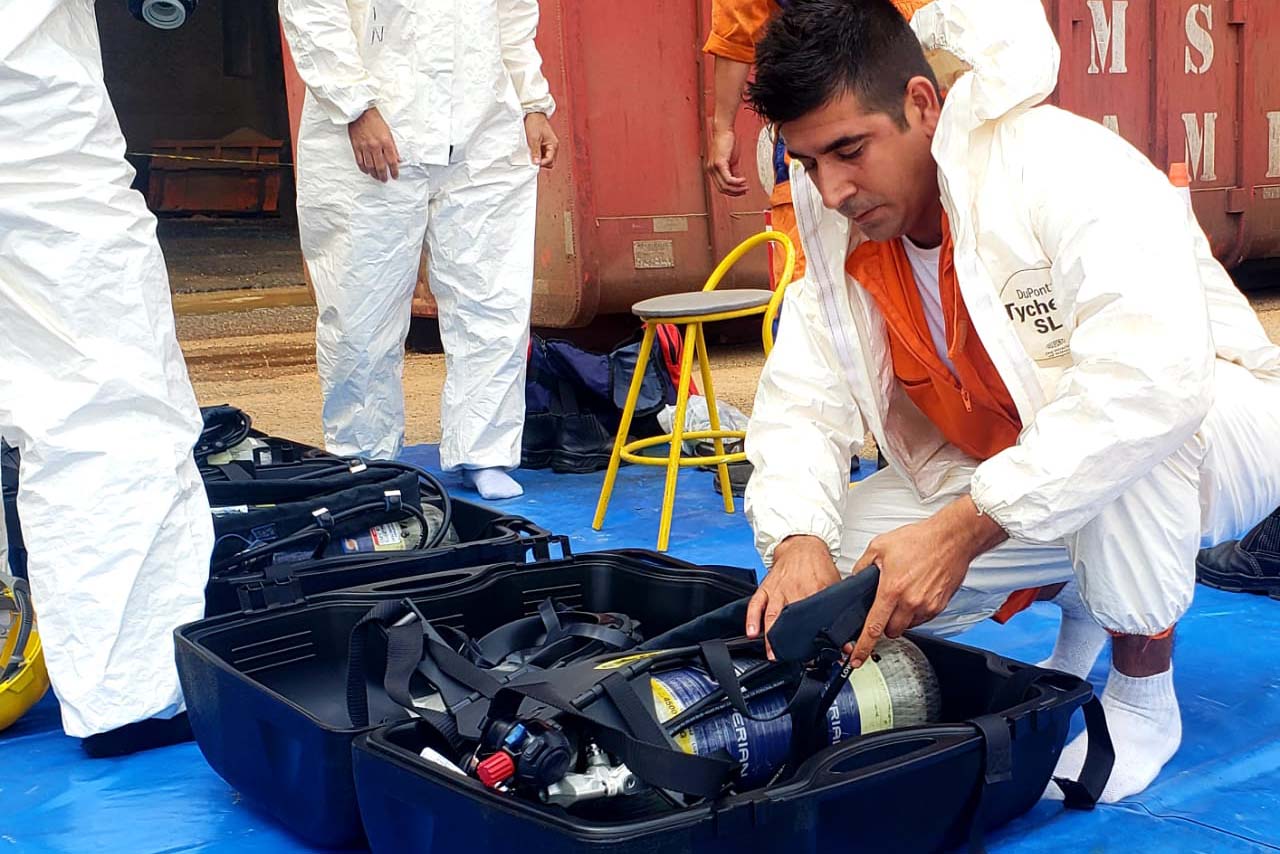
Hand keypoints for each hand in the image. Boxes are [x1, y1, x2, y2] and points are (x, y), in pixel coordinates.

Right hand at [348, 107, 399, 181]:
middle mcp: (375, 146)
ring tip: (377, 177)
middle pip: (380, 166)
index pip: (392, 161)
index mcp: (385, 142)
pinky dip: (364, 168)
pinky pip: (360, 161)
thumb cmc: (375, 120)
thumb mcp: (388, 132)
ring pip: (370, 166)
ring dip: (374, 174)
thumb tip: (397, 159)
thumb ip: (393, 147)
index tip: (395, 176)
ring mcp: (365, 147)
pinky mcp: (356, 146)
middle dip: (383, 175)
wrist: (360, 112)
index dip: (394, 171)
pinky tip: (367, 171)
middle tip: (385, 179)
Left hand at [524, 112, 558, 168]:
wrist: (533, 114)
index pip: (550, 161)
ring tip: (532, 153)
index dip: (541, 163)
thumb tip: (536, 163)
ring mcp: (549, 146)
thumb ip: (536, 152)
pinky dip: (537, 155)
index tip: (533, 162)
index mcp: (554, 145)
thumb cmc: (535, 123)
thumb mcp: (534, 139)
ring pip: (546, 159)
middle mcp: (553, 147)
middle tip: (532, 158)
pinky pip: (542, 154)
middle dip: (541, 162)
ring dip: (539, 158)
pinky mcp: (544, 145)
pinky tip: (532, 151)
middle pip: (550, 162)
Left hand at [705, 127, 747, 196]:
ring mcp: (713, 168)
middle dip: (735, 192)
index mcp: (712, 171)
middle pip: (722, 189)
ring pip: (725, 186)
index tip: (741, 191)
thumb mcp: (731, 161)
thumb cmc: (726, 143)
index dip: (732, 192)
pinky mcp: (719, 164)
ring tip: (745, 186)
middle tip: (744, 190)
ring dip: (737, 188)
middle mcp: (710, 170)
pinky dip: (737, 182)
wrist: (723, 131)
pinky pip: (728, 179)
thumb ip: (733, 172)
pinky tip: (743, 181)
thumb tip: (738, 181)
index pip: (720, 187)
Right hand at [746, 535, 841, 658]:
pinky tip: (752, 632)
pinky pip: (757, 604)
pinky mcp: (766, 587)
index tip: (822, 652)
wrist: (802, 544)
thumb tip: (850, 636)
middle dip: (793, 640)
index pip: (818, 616)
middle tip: (795, 658)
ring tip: (772, 653)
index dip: (820, 636)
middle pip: (793, 619)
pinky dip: (752, 619)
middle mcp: (796, 590)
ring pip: (773, 615)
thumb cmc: (819, 565)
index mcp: (816, 589)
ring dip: (771, 636)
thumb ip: (842, 608)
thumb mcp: (836, 583)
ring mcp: (779, 589)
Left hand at [846, 496, 1007, 667]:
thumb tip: (855, 580)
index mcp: (891, 589)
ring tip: (902, 594)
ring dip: (901, 618)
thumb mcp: (880, 546)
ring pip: (907, 626)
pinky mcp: (939, 606)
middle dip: (884, 625)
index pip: (873, 627)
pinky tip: (915, 593)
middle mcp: (910, 602)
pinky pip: (922, 619)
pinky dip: (915, 613)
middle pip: (891, 631)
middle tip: (884, 608)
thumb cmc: (920, 540)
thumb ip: (863, 567)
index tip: (857, 659)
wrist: (952, 539)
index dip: (863, 647)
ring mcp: (927, 606)